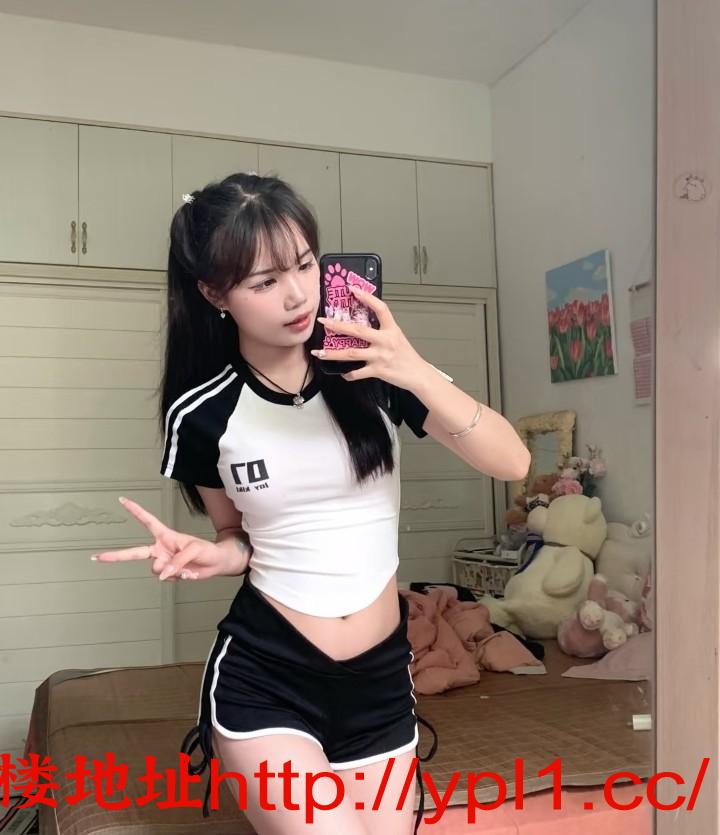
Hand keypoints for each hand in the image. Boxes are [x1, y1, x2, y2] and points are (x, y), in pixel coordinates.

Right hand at [91, 497, 230, 580]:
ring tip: (184, 567)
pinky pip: (167, 578)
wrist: (217, 563)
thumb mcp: (195, 549)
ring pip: (155, 569)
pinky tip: (187, 572)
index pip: (148, 521)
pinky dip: (177, 577)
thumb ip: (177, 561)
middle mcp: (161, 548)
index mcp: (165, 536)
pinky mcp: (169, 574)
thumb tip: (162, 573)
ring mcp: (164, 562)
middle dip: (116, 555)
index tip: (122, 500)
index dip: (135, 510)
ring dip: (168, 570)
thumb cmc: (206, 550)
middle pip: (135, 552)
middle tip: (98, 557)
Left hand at [311, 286, 427, 387]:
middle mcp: (385, 341)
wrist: (418, 375)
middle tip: (323, 321)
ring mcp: (380, 356)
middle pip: (358, 330)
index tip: (352, 289)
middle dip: (338, 325)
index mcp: (391, 329)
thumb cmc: (406, 356)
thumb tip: (363, 323)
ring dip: (333, 353)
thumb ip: (382, 330)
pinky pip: (358, 373)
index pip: (380, 308)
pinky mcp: (378, 370)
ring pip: (352, 353)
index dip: (367, 297)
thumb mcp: (397, 337)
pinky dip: (348, 374)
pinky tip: (342, 372)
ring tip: (319, 352)